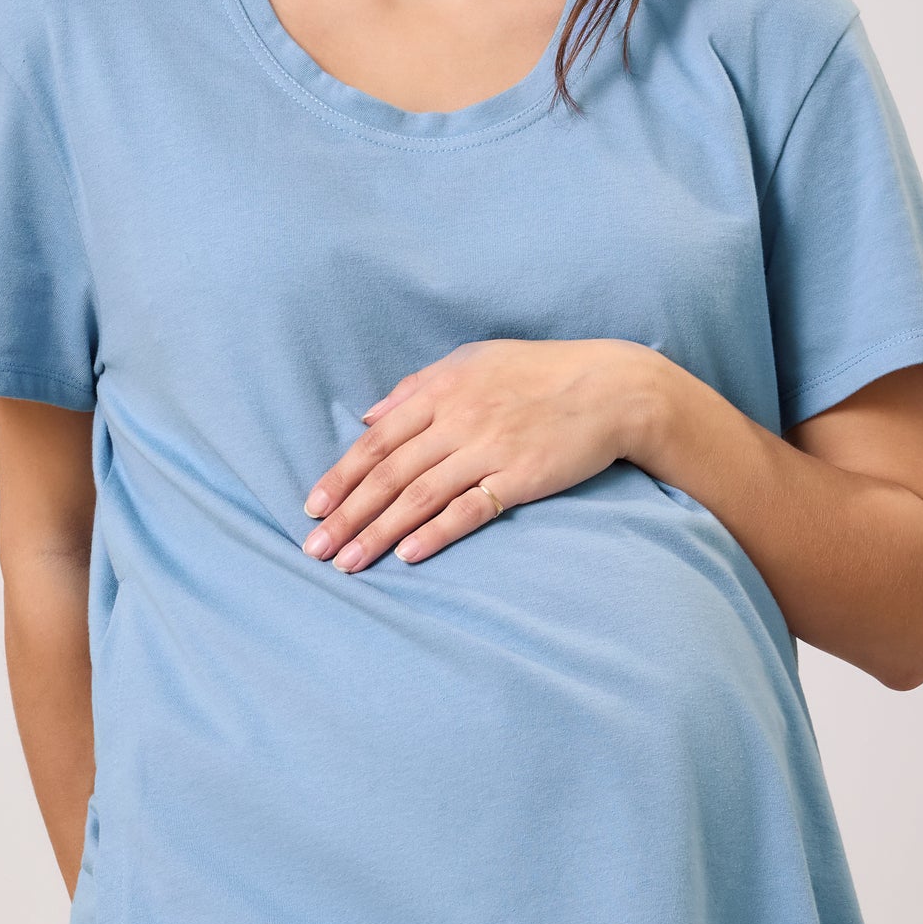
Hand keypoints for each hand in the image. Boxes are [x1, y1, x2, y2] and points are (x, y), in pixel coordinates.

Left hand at [300, 338, 655, 571]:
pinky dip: (437, 532)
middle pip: (389, 474)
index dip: (341, 476)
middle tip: (314, 547)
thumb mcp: (472, 361)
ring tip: (349, 562)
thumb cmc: (537, 371)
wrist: (610, 386)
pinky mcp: (519, 478)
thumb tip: (368, 415)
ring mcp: (488, 450)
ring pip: (420, 496)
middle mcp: (457, 421)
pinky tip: (409, 554)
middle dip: (347, 513)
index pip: (377, 441)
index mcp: (440, 392)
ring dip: (379, 532)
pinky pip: (470, 509)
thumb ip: (417, 387)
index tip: (312, 507)